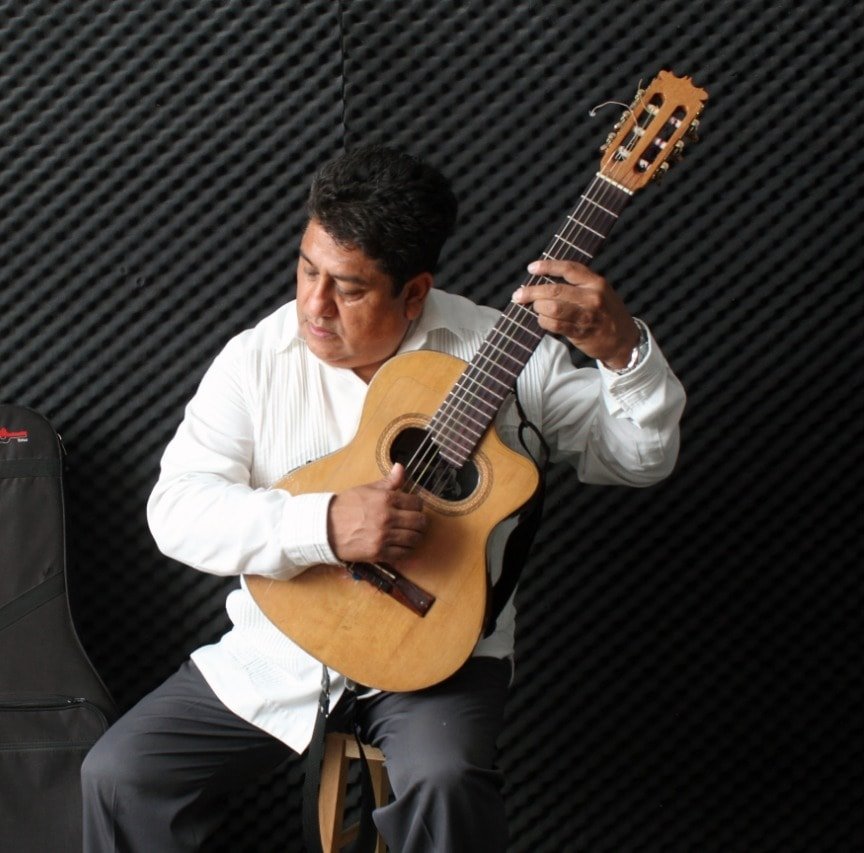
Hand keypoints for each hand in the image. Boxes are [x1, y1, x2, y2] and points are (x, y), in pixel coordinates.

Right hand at [327, 463, 425, 563]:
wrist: (325, 527)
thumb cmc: (346, 506)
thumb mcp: (367, 489)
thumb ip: (388, 481)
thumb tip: (400, 467)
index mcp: (386, 499)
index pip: (417, 503)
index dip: (417, 505)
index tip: (413, 508)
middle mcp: (387, 518)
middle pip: (420, 522)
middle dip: (420, 522)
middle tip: (416, 522)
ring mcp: (384, 537)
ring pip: (415, 539)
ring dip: (415, 536)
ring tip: (410, 534)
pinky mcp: (379, 553)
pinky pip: (404, 553)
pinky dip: (406, 550)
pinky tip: (401, 545)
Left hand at [512, 258, 639, 367]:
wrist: (624, 340)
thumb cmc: (607, 313)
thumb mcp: (600, 291)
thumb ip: (578, 284)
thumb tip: (544, 280)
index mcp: (596, 282)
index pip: (568, 269)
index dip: (547, 266)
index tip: (531, 268)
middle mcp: (592, 297)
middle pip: (555, 290)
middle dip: (532, 292)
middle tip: (519, 294)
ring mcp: (587, 316)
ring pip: (553, 308)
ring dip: (538, 308)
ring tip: (534, 308)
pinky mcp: (581, 332)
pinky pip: (555, 325)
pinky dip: (544, 322)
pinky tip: (541, 320)